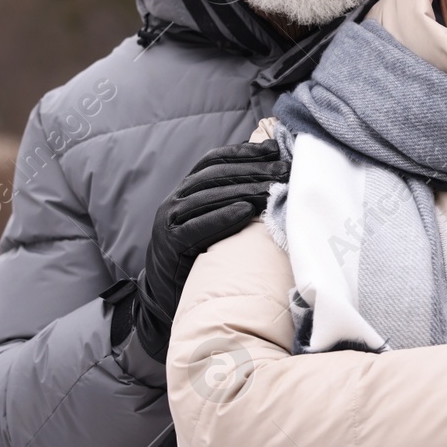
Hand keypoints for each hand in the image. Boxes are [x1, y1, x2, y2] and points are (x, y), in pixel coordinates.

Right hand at [125, 139, 288, 361]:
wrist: (163, 297)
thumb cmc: (197, 258)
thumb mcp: (211, 224)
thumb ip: (230, 200)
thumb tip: (269, 175)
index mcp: (184, 191)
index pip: (213, 161)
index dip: (243, 152)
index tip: (274, 149)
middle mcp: (174, 202)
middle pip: (214, 176)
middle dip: (252, 170)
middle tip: (283, 170)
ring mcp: (169, 222)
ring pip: (208, 197)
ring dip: (243, 190)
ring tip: (272, 188)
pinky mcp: (170, 245)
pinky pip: (197, 227)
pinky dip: (223, 217)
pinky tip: (247, 211)